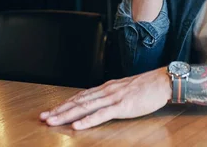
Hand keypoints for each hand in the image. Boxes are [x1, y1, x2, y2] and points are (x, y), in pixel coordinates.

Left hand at [39, 67, 171, 129]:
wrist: (162, 81)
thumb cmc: (147, 87)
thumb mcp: (125, 90)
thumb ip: (112, 96)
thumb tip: (100, 102)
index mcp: (107, 88)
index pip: (81, 96)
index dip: (65, 104)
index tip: (51, 111)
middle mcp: (106, 91)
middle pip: (78, 101)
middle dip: (60, 110)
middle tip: (44, 117)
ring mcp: (113, 98)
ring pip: (85, 107)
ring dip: (67, 114)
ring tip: (53, 120)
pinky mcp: (122, 106)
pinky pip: (102, 114)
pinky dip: (88, 120)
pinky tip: (78, 125)